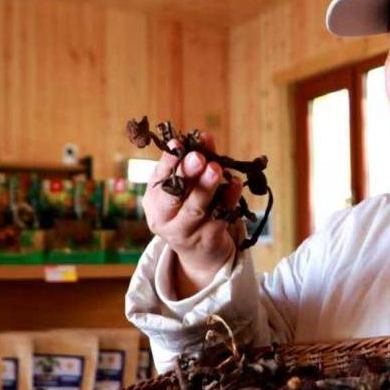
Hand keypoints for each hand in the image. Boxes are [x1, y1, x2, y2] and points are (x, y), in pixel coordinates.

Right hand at [142, 131, 244, 296]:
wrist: (199, 253)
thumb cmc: (189, 210)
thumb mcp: (185, 188)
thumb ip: (194, 162)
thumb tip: (205, 137)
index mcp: (154, 200)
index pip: (159, 178)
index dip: (168, 161)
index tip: (177, 143)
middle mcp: (164, 219)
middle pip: (174, 195)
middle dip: (186, 174)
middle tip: (198, 157)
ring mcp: (185, 232)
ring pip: (196, 208)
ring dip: (207, 187)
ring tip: (216, 168)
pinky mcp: (207, 240)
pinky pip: (219, 217)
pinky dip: (229, 199)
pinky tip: (236, 184)